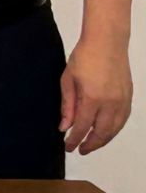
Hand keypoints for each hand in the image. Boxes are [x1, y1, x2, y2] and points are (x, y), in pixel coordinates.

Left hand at [61, 37, 132, 153]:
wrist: (107, 43)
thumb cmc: (84, 57)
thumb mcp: (68, 79)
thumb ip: (67, 105)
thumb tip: (64, 126)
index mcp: (92, 98)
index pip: (82, 127)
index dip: (74, 139)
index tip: (68, 147)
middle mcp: (110, 103)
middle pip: (101, 133)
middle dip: (90, 144)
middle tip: (80, 149)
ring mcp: (122, 102)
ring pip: (114, 129)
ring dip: (103, 140)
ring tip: (91, 144)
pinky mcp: (129, 98)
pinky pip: (122, 121)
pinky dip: (113, 130)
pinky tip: (106, 132)